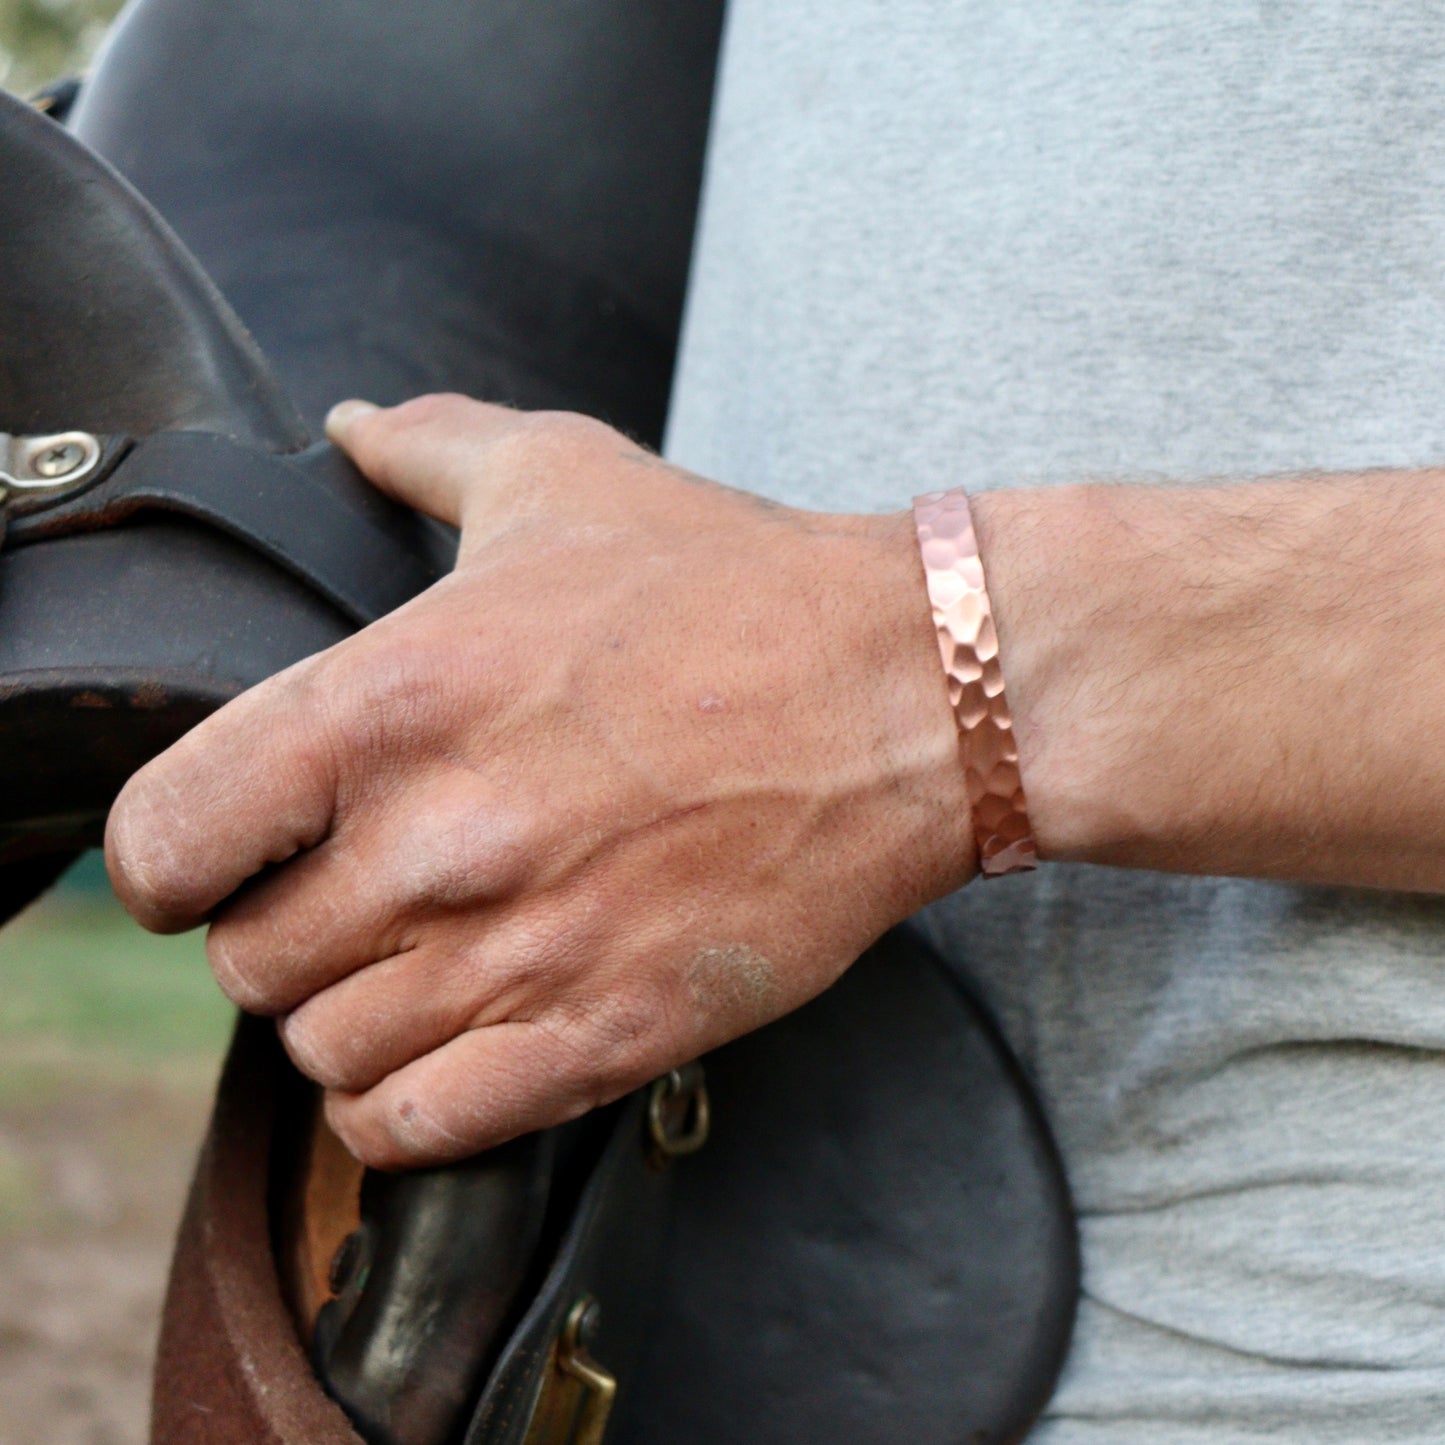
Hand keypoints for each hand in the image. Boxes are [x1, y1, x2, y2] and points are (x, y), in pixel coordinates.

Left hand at [105, 395, 975, 1167]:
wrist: (913, 697)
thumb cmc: (741, 587)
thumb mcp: (569, 478)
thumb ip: (431, 448)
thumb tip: (352, 427)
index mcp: (388, 699)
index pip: (167, 841)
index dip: (174, 861)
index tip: (223, 855)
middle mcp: (434, 840)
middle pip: (248, 967)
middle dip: (286, 934)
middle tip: (358, 896)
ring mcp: (521, 951)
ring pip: (325, 1055)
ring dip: (353, 1017)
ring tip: (421, 963)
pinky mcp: (604, 1034)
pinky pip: (418, 1128)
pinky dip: (408, 1105)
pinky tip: (454, 1044)